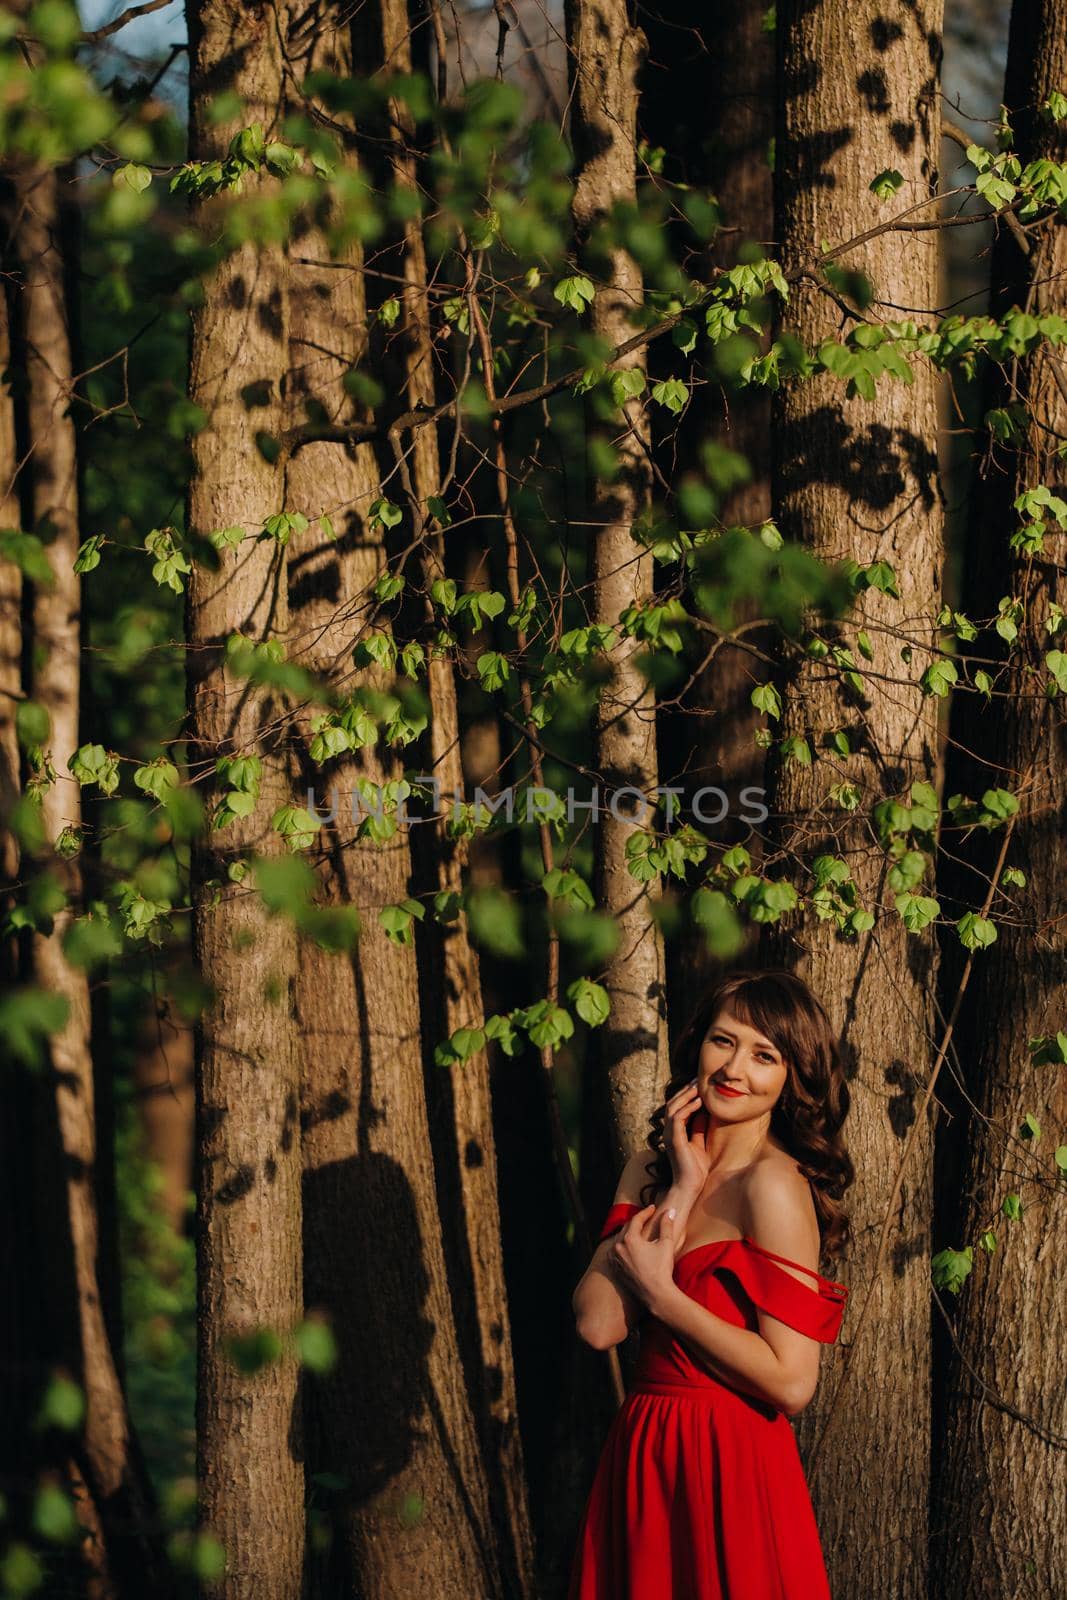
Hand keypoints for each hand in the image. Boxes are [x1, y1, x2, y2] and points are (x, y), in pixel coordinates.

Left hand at [610, 1204, 680, 1312]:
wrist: (656, 1294)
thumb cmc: (662, 1269)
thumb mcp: (666, 1244)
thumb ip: (666, 1225)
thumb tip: (669, 1212)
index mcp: (629, 1239)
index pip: (636, 1219)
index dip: (645, 1212)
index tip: (653, 1208)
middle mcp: (618, 1247)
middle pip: (626, 1228)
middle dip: (636, 1222)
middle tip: (646, 1217)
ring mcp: (615, 1259)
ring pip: (619, 1240)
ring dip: (627, 1234)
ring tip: (637, 1231)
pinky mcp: (615, 1269)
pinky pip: (616, 1253)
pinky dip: (622, 1247)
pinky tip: (629, 1247)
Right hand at [663, 1076, 711, 1197]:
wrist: (690, 1187)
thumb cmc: (696, 1169)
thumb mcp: (700, 1143)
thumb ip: (699, 1128)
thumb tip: (705, 1112)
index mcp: (674, 1131)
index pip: (676, 1107)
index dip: (686, 1094)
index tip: (698, 1084)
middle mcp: (669, 1131)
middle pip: (673, 1103)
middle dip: (685, 1090)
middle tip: (697, 1079)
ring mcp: (670, 1134)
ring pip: (673, 1107)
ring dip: (686, 1095)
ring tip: (698, 1085)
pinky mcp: (674, 1139)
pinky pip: (678, 1117)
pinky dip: (688, 1107)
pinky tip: (698, 1101)